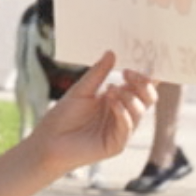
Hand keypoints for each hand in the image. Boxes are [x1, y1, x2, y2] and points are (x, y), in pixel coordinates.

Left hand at [33, 51, 156, 174]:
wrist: (48, 141)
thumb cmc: (63, 116)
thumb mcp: (81, 90)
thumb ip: (98, 73)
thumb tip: (111, 52)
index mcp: (117, 100)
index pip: (139, 88)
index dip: (146, 76)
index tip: (143, 61)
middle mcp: (123, 114)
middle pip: (147, 98)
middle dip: (143, 84)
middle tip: (128, 72)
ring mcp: (122, 129)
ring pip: (140, 111)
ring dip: (129, 97)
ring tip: (112, 89)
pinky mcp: (117, 144)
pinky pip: (127, 127)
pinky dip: (122, 113)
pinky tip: (112, 103)